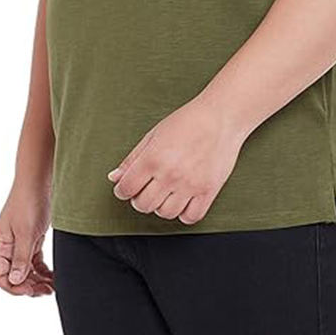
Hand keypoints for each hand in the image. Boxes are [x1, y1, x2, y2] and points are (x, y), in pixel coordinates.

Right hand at [0, 181, 54, 296]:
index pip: (1, 277)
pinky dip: (42, 271)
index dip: (15, 287)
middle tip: (46, 291)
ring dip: (37, 280)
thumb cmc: (27, 202)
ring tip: (52, 287)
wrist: (38, 181)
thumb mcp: (26, 232)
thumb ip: (21, 257)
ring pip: (25, 271)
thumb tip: (16, 280)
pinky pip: (34, 262)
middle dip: (29, 286)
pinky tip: (52, 277)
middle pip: (14, 277)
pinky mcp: (30, 240)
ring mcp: (18, 244)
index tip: (31, 290)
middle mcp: (5, 248)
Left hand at [108, 96, 247, 224]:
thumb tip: (114, 177)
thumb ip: (133, 158)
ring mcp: (190, 185)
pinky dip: (184, 213)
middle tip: (146, 189)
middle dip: (140, 199)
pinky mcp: (208, 191)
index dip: (122, 190)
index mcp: (153, 158)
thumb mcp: (154, 134)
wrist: (221, 116)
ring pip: (165, 213)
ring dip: (161, 206)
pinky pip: (190, 217)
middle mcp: (170, 174)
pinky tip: (183, 200)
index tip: (127, 187)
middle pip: (143, 205)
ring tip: (165, 192)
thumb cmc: (187, 121)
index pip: (126, 189)